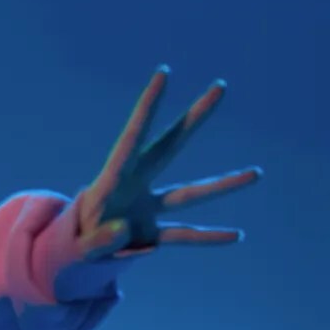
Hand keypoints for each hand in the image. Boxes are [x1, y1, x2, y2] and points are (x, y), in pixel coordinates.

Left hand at [72, 65, 262, 259]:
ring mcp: (148, 208)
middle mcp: (136, 186)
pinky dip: (208, 238)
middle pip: (170, 148)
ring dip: (222, 185)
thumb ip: (97, 240)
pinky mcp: (153, 234)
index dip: (147, 107)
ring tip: (256, 174)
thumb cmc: (73, 244)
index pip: (131, 138)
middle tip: (221, 87)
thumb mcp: (78, 246)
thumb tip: (124, 230)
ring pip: (189, 194)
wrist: (74, 256)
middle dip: (194, 119)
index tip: (164, 73)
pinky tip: (236, 236)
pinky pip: (184, 235)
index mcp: (110, 181)